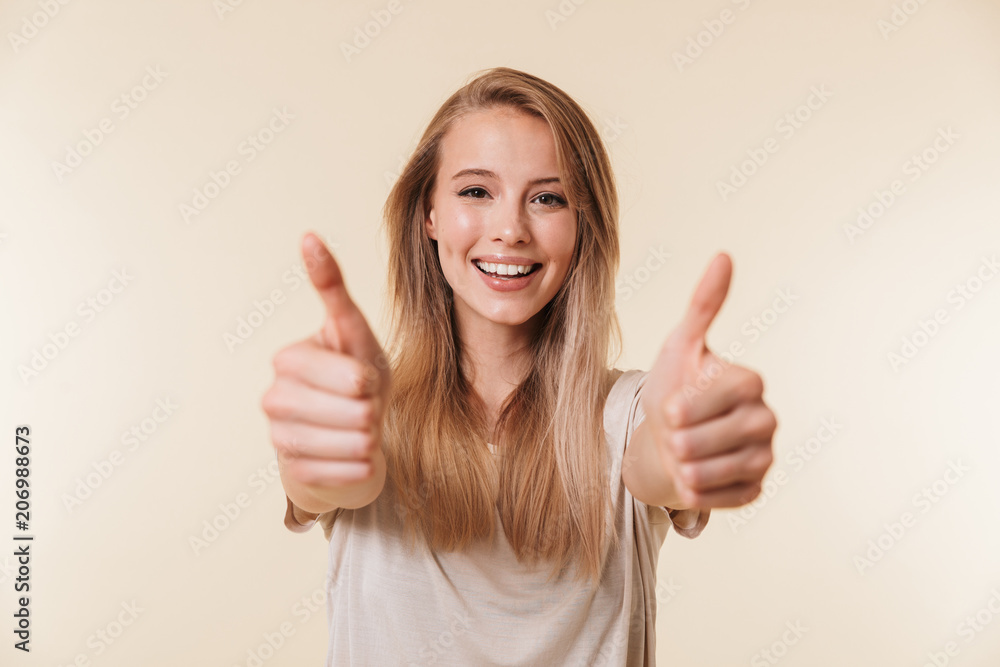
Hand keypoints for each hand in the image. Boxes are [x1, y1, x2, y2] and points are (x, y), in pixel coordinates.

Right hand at [261, 232, 391, 496]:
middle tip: (365, 408)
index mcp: (288, 359)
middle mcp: (274, 397)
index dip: (370, 380)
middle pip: (355, 410)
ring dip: (370, 439)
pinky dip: (363, 467)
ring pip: (351, 442)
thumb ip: (331, 287)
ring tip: (363, 431)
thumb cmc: (354, 376)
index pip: (351, 376)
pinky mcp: (292, 472)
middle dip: (373, 410)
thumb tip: (307, 236)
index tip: (365, 379)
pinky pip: (345, 473)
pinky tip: (360, 458)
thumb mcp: (352, 332)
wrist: (345, 435)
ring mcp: (278, 437)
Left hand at [640, 253, 776, 508]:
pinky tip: (689, 475)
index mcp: (751, 383)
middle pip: (719, 436)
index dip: (693, 404)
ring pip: (716, 470)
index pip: (731, 393)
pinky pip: (722, 498)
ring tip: (679, 454)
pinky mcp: (754, 490)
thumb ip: (703, 305)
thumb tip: (724, 255)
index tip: (672, 408)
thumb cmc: (673, 389)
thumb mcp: (680, 346)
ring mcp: (765, 457)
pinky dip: (697, 490)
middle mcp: (766, 419)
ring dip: (684, 465)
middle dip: (682, 438)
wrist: (662, 440)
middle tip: (674, 434)